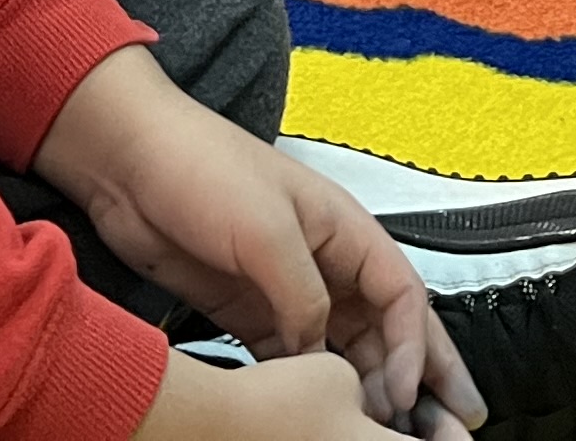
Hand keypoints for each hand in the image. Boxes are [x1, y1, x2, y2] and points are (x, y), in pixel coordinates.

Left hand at [48, 51, 480, 437]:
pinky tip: (319, 413)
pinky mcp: (246, 311)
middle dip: (421, 375)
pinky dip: (310, 387)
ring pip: (344, 350)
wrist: (126, 161)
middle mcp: (324, 262)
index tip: (405, 392)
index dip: (414, 347)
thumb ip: (303, 295)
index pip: (402, 295)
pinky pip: (292, 359)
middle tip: (448, 424)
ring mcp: (285, 289)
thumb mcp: (265, 229)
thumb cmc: (200, 163)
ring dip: (368, 389)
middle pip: (386, 328)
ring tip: (386, 431)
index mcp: (343, 229)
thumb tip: (320, 353)